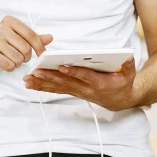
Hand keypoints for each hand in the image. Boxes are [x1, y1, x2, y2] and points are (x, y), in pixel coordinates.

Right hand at [0, 16, 52, 72]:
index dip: (39, 47)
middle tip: (22, 57)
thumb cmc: (3, 43)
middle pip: (25, 48)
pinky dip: (11, 67)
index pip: (31, 34)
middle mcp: (1, 28)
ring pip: (18, 58)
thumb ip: (34, 38)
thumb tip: (50, 38)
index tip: (42, 54)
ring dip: (18, 63)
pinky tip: (6, 63)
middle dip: (27, 57)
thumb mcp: (18, 37)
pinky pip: (9, 65)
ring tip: (13, 60)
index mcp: (10, 21)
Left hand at [22, 58, 138, 111]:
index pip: (84, 76)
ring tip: (27, 79)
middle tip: (36, 71)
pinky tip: (30, 85)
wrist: (119, 100)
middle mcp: (86, 89)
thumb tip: (126, 56)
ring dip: (42, 83)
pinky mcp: (73, 92)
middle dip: (50, 76)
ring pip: (58, 87)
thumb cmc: (123, 83)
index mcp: (99, 82)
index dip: (73, 71)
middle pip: (66, 82)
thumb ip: (127, 65)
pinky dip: (43, 87)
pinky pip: (56, 90)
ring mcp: (78, 91)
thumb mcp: (129, 73)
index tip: (61, 66)